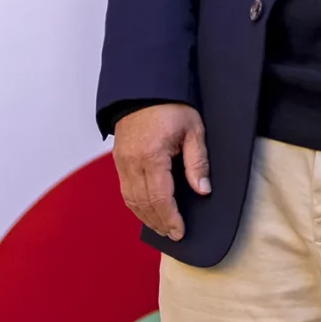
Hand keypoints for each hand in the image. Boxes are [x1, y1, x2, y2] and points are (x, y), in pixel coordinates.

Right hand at [111, 102, 209, 239]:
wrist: (144, 86)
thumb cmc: (171, 105)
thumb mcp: (193, 130)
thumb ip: (197, 162)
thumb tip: (202, 190)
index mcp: (152, 156)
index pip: (160, 198)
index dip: (170, 218)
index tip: (180, 231)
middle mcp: (132, 162)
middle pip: (143, 204)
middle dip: (159, 222)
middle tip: (173, 235)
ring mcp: (122, 161)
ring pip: (130, 199)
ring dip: (145, 217)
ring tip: (161, 227)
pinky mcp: (118, 158)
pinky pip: (125, 189)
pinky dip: (136, 204)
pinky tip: (147, 210)